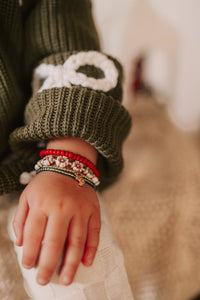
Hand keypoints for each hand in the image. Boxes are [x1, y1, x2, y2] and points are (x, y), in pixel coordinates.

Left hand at [12, 171, 100, 285]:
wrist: (69, 165)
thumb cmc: (46, 184)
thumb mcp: (27, 196)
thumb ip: (21, 219)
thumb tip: (20, 244)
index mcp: (42, 204)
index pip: (34, 235)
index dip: (30, 254)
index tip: (29, 266)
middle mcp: (62, 207)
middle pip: (55, 243)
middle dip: (49, 265)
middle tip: (45, 280)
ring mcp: (80, 209)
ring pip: (77, 241)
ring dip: (72, 263)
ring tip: (67, 280)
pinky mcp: (94, 210)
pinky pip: (94, 232)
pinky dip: (91, 249)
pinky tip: (86, 262)